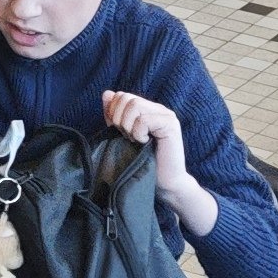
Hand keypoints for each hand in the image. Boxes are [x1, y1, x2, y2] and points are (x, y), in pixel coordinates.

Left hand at [101, 91, 214, 232]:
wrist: (165, 184)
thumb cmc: (144, 163)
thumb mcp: (123, 136)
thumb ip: (115, 116)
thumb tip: (106, 93)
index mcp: (147, 109)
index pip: (122, 95)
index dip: (113, 112)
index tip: (117, 132)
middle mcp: (157, 108)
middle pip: (126, 98)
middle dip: (119, 119)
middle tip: (127, 137)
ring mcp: (165, 115)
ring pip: (134, 105)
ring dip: (128, 126)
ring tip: (136, 140)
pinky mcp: (170, 125)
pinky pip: (144, 119)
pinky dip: (139, 133)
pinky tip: (144, 143)